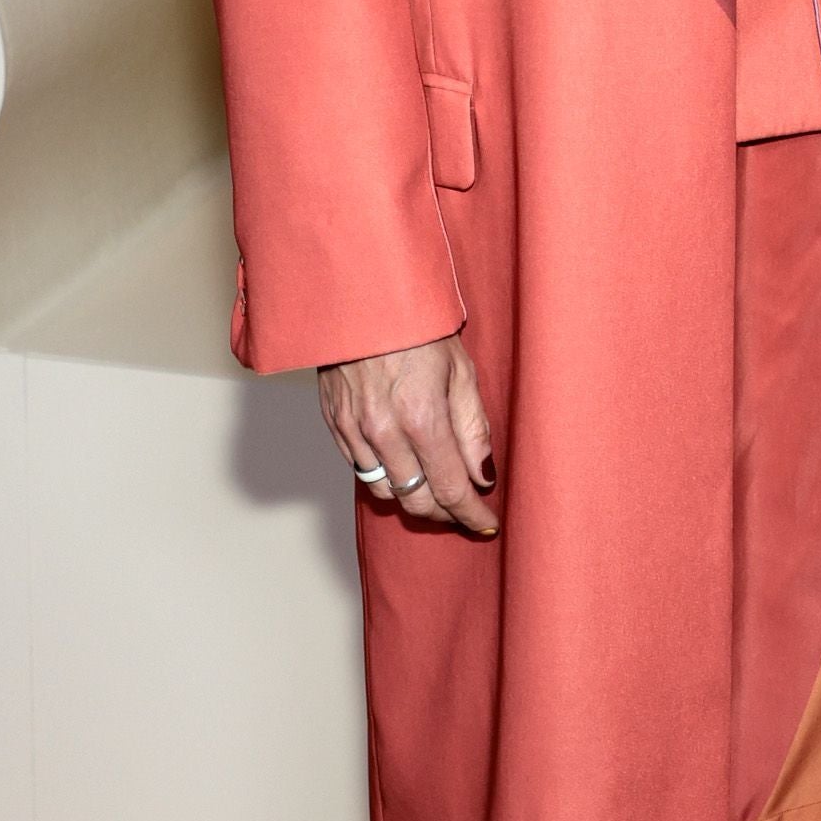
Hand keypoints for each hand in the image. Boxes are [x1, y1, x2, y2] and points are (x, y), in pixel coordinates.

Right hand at [318, 333, 498, 536]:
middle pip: (417, 502)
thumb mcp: (461, 370)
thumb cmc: (416, 325)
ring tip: (434, 488)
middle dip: (445, 513)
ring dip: (414, 498)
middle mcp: (384, 432)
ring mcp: (354, 431)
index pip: (451, 489)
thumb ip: (473, 428)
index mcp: (422, 418)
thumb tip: (481, 475)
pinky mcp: (334, 425)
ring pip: (386, 493)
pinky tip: (402, 465)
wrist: (361, 296)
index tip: (486, 524)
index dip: (471, 514)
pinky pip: (360, 470)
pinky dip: (385, 477)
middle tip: (464, 508)